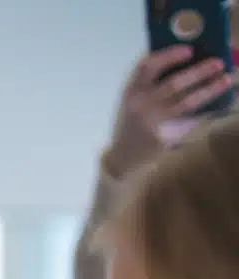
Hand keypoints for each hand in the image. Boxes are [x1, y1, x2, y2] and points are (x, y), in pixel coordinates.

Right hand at [108, 47, 232, 172]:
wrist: (124, 155)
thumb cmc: (134, 121)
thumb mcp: (135, 99)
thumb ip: (153, 83)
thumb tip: (192, 61)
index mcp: (133, 90)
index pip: (148, 66)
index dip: (169, 55)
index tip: (189, 50)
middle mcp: (141, 104)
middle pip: (173, 84)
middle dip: (199, 72)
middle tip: (218, 63)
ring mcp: (153, 121)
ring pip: (187, 102)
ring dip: (209, 90)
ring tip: (226, 80)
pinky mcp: (164, 136)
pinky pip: (191, 120)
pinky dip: (208, 111)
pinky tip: (221, 105)